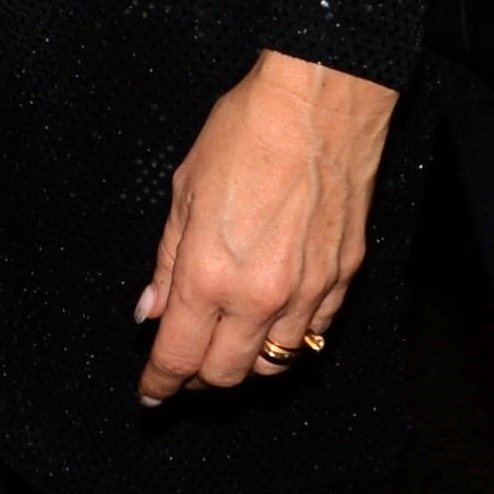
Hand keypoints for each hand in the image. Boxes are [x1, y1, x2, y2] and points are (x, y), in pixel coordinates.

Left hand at [135, 51, 397, 404]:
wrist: (319, 99)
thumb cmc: (247, 130)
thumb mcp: (185, 189)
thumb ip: (168, 259)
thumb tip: (152, 310)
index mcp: (209, 275)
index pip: (178, 357)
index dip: (159, 384)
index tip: (150, 394)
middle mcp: (259, 296)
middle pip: (225, 375)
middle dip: (198, 380)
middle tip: (185, 366)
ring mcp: (308, 292)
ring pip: (274, 364)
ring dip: (245, 363)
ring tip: (230, 342)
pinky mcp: (343, 277)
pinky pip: (314, 332)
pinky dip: (290, 336)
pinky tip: (275, 317)